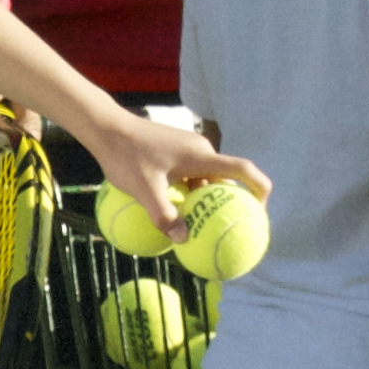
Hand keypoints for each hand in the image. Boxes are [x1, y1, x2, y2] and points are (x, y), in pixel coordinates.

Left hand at [80, 103, 268, 243]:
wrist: (107, 128)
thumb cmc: (126, 156)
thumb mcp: (143, 190)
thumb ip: (164, 214)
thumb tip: (183, 240)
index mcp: (201, 157)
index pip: (243, 170)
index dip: (260, 188)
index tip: (261, 213)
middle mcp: (201, 151)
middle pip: (227, 179)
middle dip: (234, 204)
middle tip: (234, 230)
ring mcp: (189, 150)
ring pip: (208, 180)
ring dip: (209, 202)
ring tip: (207, 229)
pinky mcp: (176, 153)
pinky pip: (193, 177)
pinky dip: (193, 195)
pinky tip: (180, 215)